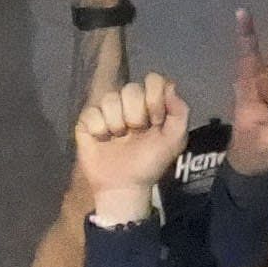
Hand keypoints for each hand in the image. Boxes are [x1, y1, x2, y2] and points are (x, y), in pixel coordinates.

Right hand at [71, 65, 192, 225]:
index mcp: (150, 103)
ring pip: (110, 99)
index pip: (153, 80)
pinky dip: (99, 130)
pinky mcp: (88, 120)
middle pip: (131, 88)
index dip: (154, 100)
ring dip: (117, 124)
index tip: (156, 121)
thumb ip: (180, 113)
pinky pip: (91, 112)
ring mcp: (107, 110)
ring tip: (119, 139)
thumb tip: (171, 87)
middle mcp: (128, 102)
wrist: (124, 185)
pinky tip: (103, 140)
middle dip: (136, 115)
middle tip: (136, 134)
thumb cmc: (150, 163)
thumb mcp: (174, 141)